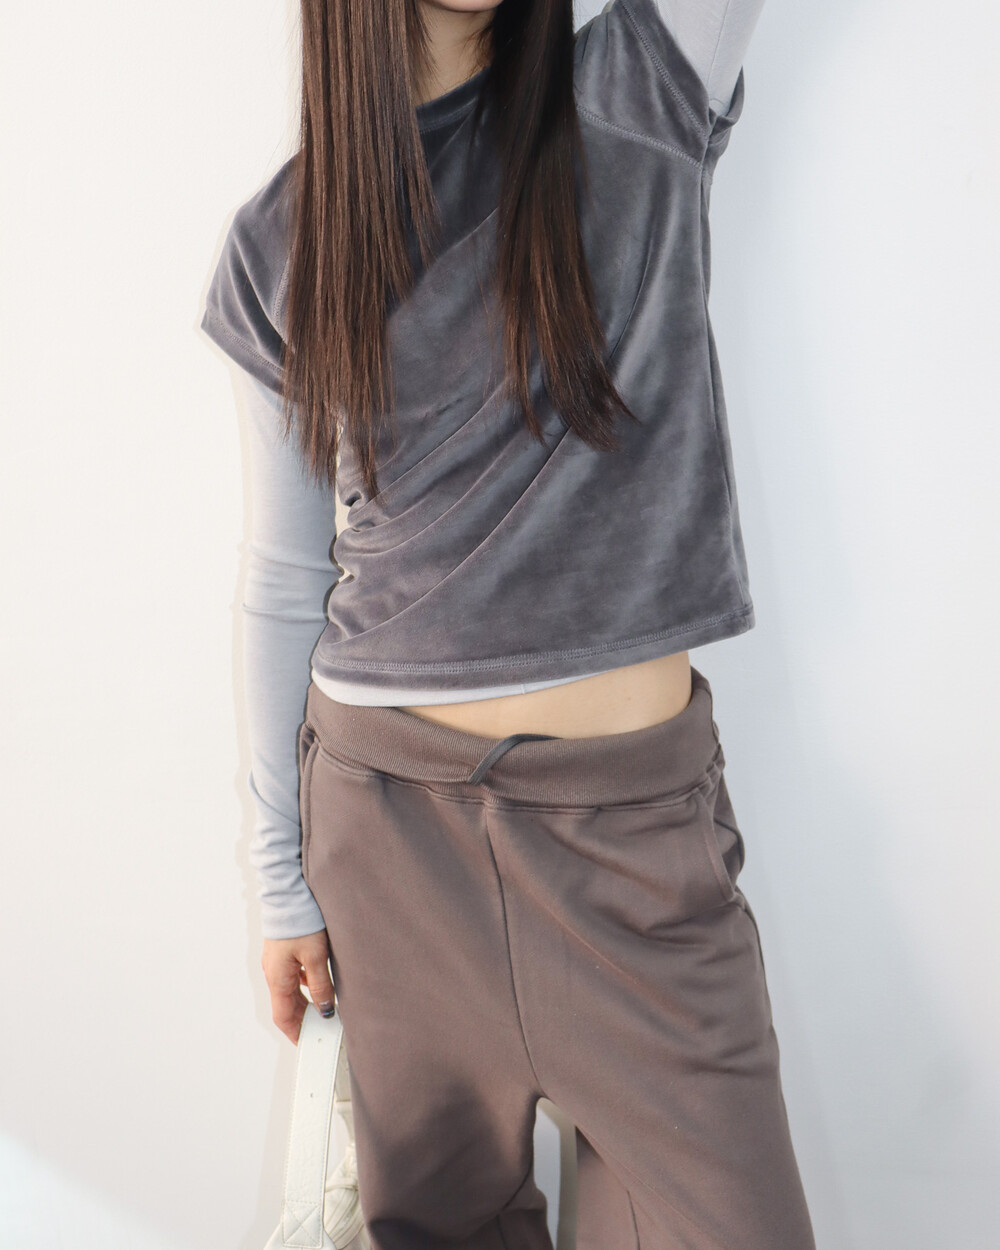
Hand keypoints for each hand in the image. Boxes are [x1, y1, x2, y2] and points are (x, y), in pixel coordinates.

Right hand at [261, 929, 335, 1043]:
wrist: (290, 894)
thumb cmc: (300, 922)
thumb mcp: (316, 957)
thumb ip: (320, 986)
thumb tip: (324, 1010)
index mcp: (277, 978)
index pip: (283, 1016)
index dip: (294, 1032)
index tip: (306, 1043)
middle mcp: (273, 972)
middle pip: (285, 1005)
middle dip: (300, 1019)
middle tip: (318, 1029)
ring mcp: (276, 961)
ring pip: (289, 990)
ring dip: (303, 1002)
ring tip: (321, 1008)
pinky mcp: (283, 951)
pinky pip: (291, 975)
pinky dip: (303, 985)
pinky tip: (316, 982)